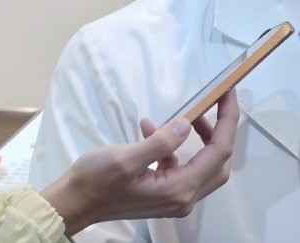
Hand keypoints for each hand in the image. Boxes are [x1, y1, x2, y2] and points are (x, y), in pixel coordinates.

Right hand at [41, 91, 237, 235]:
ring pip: (203, 164)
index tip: (227, 94)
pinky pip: (181, 166)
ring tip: (187, 116)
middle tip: (214, 103)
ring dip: (200, 137)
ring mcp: (174, 198)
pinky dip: (175, 147)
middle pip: (218, 160)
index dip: (227, 120)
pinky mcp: (163, 193)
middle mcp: (182, 198)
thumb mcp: (125, 159)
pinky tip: (153, 130)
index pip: (219, 151)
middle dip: (219, 129)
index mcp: (179, 189)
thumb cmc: (94, 183)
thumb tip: (186, 125)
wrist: (72, 204)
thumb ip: (160, 143)